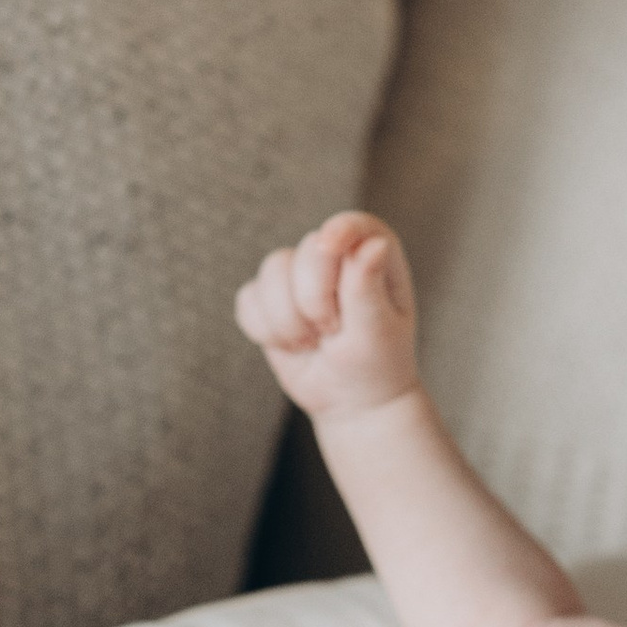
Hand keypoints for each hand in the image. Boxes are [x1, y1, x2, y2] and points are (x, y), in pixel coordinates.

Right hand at [234, 211, 418, 420]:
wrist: (352, 400)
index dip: (339, 230)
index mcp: (374, 257)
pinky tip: (291, 345)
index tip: (329, 247)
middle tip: (333, 331)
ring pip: (271, 272)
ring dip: (288, 320)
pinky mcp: (269, 298)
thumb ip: (367, 288)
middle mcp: (335, 257)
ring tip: (313, 342)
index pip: (355, 226)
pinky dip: (265, 330)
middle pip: (306, 250)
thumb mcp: (378, 331)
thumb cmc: (377, 364)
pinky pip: (248, 299)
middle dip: (314, 300)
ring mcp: (298, 275)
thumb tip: (374, 244)